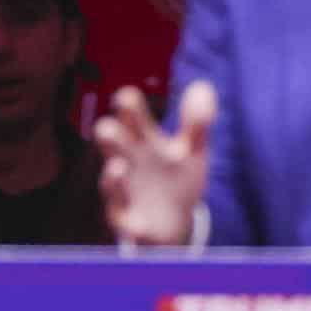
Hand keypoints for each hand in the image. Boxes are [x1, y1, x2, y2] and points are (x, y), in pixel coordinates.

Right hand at [95, 81, 214, 246]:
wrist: (174, 223)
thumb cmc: (176, 179)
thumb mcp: (192, 149)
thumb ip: (197, 121)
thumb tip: (203, 87)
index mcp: (142, 140)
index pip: (130, 116)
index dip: (127, 106)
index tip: (127, 98)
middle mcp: (128, 162)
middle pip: (112, 145)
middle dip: (109, 138)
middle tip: (107, 128)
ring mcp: (125, 192)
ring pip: (111, 184)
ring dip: (112, 178)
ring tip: (119, 167)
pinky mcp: (129, 222)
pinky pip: (124, 221)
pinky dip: (129, 221)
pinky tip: (137, 223)